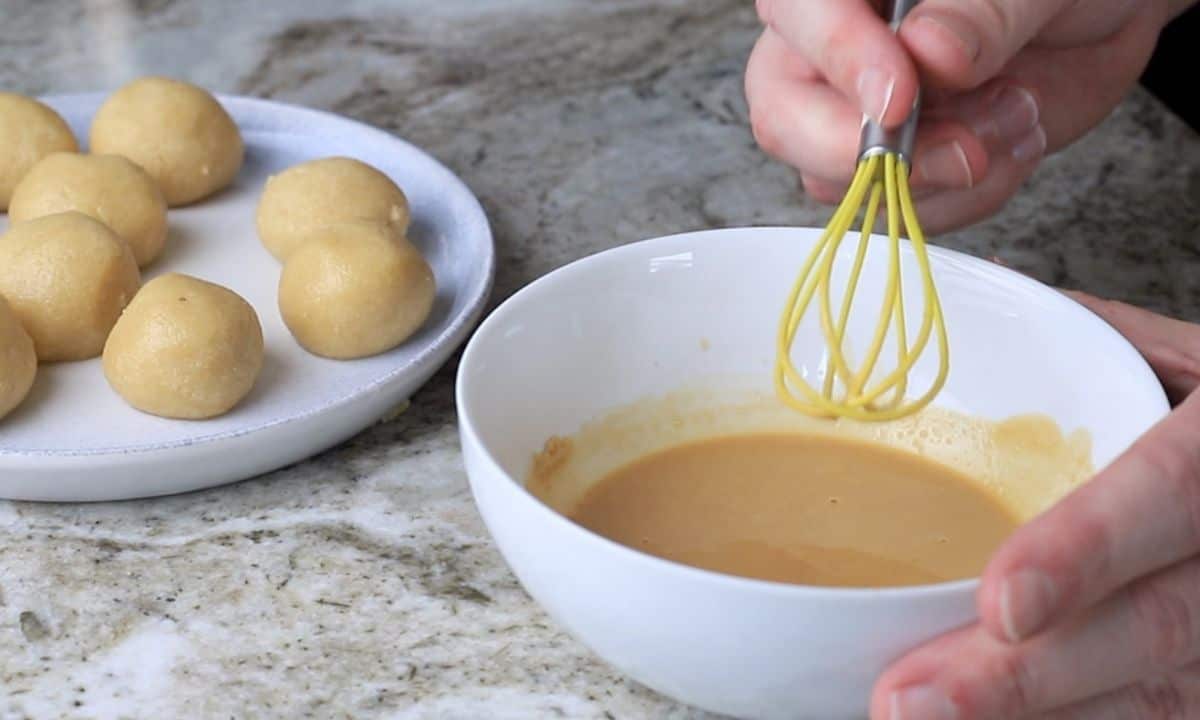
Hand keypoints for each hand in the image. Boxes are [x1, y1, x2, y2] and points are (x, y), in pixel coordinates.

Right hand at [744, 0, 1170, 232]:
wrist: (1103, 17)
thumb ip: (984, 9)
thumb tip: (930, 51)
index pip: (797, 13)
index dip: (840, 59)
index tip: (901, 99)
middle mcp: (833, 50)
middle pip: (783, 117)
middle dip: (868, 152)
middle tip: (960, 148)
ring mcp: (858, 115)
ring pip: (838, 181)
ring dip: (940, 173)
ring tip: (1016, 113)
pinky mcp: (897, 165)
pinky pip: (901, 212)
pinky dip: (970, 195)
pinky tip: (1013, 140)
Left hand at [870, 292, 1199, 718]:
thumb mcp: (1197, 357)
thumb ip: (1109, 341)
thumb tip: (987, 312)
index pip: (1179, 487)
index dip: (1091, 547)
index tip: (1001, 601)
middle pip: (1159, 627)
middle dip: (1028, 677)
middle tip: (906, 700)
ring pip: (1161, 695)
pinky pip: (1163, 714)